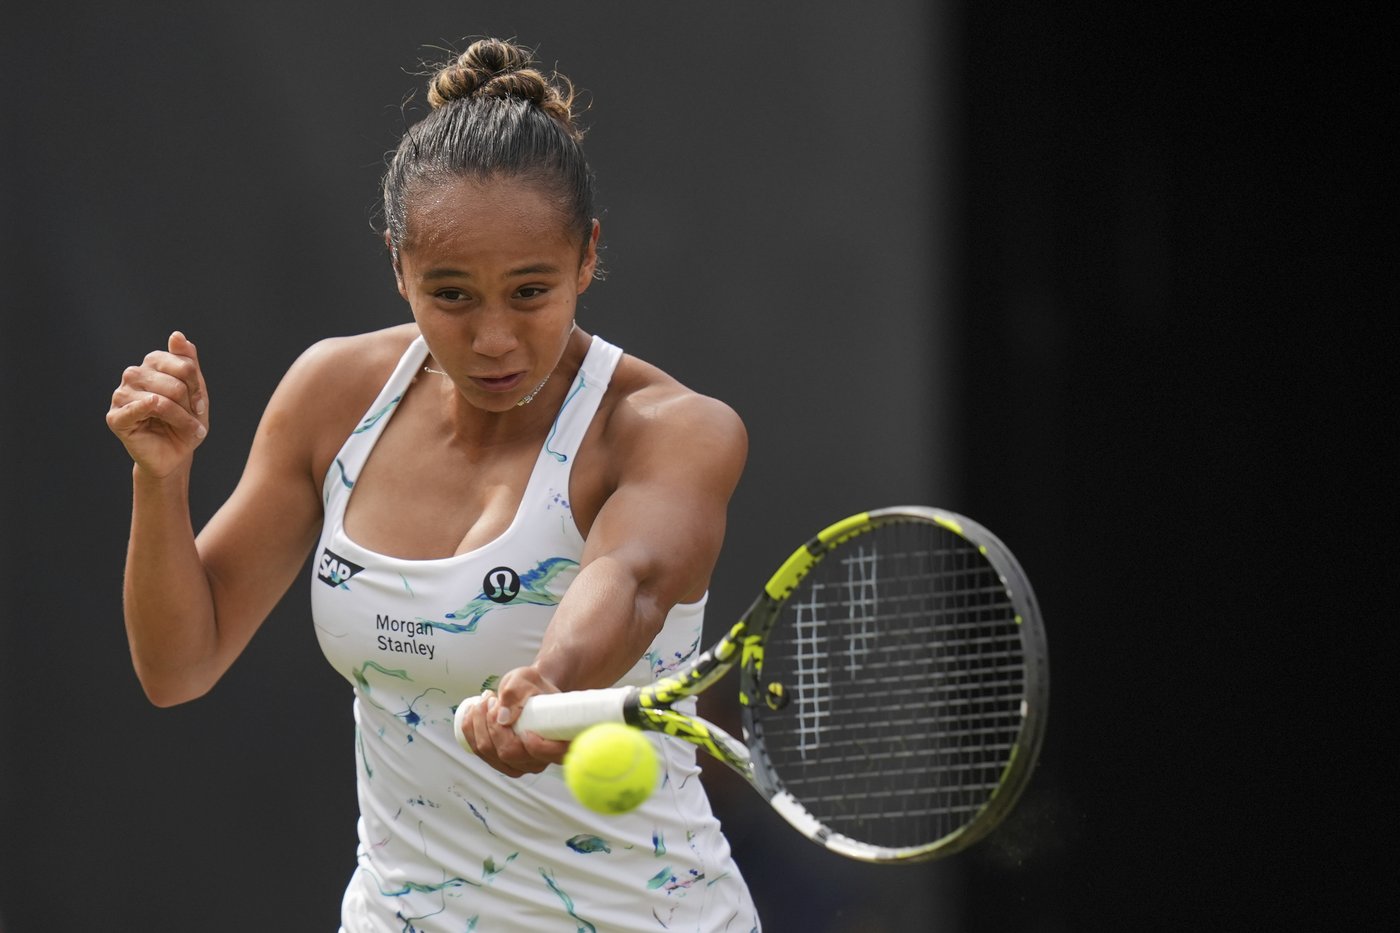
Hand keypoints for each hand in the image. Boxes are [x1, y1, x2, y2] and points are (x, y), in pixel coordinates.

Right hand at [107, 331, 209, 477]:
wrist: (175, 454)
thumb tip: (176, 334)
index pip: (182, 364)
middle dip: (190, 405)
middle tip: (195, 419)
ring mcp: (122, 395)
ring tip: (189, 429)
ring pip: (160, 399)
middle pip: (173, 383)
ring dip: (181, 418)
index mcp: (152, 364)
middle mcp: (134, 375)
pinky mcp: (116, 417)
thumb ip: (188, 362)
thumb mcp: (194, 391)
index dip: (196, 386)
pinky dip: (143, 407)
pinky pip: (132, 409)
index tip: (201, 404)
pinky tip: (152, 406)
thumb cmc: (185, 421)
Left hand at [458, 667, 569, 776]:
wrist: (529, 691)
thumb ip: (517, 693)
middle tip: (492, 699)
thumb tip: (503, 717)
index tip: (521, 721)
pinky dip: (470, 730)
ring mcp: (518, 764)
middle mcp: (538, 760)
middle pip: (508, 753)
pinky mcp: (500, 762)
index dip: (534, 745)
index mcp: (557, 743)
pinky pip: (478, 752)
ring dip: (478, 724)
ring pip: (488, 752)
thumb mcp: (526, 680)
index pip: (544, 754)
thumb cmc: (533, 686)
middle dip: (491, 724)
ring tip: (485, 700)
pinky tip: (474, 712)